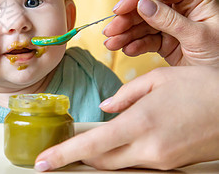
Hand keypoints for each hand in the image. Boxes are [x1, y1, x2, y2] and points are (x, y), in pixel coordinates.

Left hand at [34, 66, 218, 170]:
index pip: (91, 146)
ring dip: (101, 154)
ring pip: (118, 164)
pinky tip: (123, 139)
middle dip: (79, 156)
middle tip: (64, 147)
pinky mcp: (171, 165)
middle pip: (100, 162)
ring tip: (91, 140)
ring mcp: (162, 161)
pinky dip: (123, 154)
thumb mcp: (157, 80)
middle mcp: (149, 149)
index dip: (63, 154)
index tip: (44, 161)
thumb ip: (124, 95)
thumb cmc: (201, 88)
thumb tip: (106, 107)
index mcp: (140, 124)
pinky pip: (137, 163)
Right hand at [103, 0, 218, 65]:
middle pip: (146, 7)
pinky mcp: (165, 41)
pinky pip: (145, 40)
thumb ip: (169, 20)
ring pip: (141, 24)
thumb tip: (142, 5)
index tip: (119, 8)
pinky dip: (134, 45)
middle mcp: (181, 9)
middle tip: (110, 31)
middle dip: (126, 19)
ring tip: (111, 44)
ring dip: (125, 34)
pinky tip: (126, 50)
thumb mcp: (198, 36)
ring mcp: (171, 25)